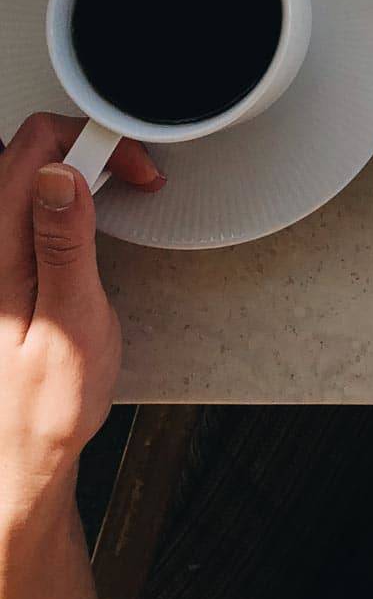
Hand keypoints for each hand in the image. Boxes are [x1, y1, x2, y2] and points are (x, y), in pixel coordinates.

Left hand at [0, 113, 161, 524]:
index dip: (89, 140)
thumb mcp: (71, 323)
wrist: (17, 458)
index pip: (31, 149)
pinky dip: (51, 194)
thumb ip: (63, 245)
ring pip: (15, 175)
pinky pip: (16, 206)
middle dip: (78, 144)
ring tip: (108, 187)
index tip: (131, 167)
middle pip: (20, 152)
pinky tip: (77, 215)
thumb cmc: (46, 404)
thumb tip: (61, 174)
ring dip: (64, 166)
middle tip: (127, 174)